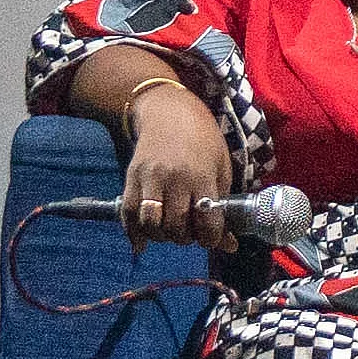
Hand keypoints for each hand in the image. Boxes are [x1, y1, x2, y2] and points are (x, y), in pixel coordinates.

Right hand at [121, 88, 235, 251]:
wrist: (170, 113)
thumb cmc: (203, 141)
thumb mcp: (221, 168)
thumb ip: (223, 206)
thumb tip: (229, 245)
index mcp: (202, 176)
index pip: (206, 221)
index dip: (211, 239)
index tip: (211, 238)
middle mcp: (174, 178)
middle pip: (175, 226)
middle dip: (185, 238)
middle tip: (189, 232)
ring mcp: (149, 178)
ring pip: (150, 224)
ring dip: (161, 236)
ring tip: (169, 231)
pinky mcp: (131, 177)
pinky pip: (128, 213)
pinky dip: (134, 232)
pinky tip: (142, 241)